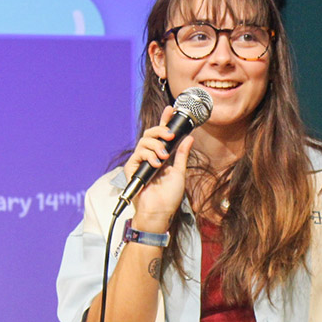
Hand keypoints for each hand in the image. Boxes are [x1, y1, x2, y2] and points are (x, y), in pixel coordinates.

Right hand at [123, 107, 193, 228]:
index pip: (161, 135)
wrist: (159, 212)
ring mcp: (139, 162)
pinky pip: (139, 153)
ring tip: (164, 158)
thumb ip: (182, 155)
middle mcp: (149, 157)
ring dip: (156, 146)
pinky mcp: (132, 168)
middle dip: (160, 130)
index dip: (164, 121)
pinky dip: (149, 156)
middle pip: (150, 133)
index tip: (170, 109)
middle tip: (170, 135)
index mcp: (161, 156)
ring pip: (144, 141)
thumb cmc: (169, 197)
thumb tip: (189, 137)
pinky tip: (156, 165)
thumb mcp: (179, 173)